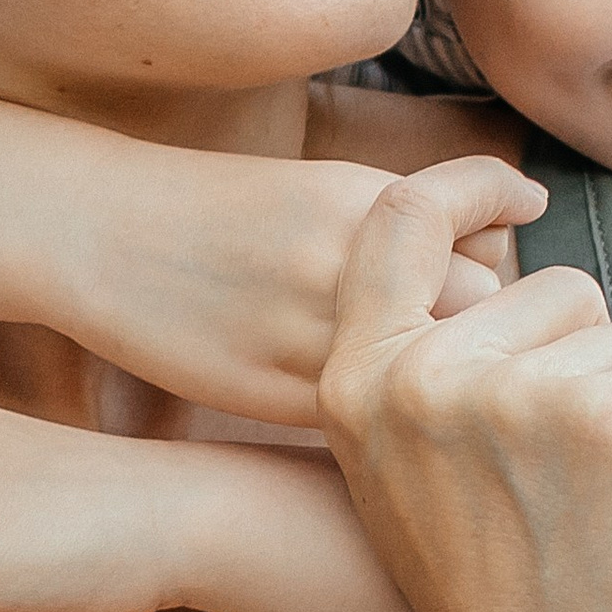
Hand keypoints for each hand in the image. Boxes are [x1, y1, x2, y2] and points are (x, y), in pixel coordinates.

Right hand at [56, 143, 526, 428]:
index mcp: (364, 199)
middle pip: (481, 307)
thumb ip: (405, 219)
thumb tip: (501, 230)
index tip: (509, 275)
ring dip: (451, 385)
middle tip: (484, 350)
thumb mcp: (317, 189)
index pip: (487, 233)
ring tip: (440, 391)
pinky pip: (375, 422)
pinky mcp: (275, 393)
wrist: (102, 234)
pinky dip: (394, 422)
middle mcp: (349, 261)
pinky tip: (384, 420)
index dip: (501, 263)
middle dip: (494, 331)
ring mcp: (311, 331)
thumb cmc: (216, 213)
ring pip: (432, 373)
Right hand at [317, 161, 611, 611]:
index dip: (467, 187)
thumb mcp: (410, 479)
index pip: (398, 221)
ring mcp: (510, 388)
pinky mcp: (601, 411)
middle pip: (555, 289)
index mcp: (360, 382)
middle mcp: (422, 373)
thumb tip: (518, 294)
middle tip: (587, 481)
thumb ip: (435, 381)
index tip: (520, 196)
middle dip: (596, 369)